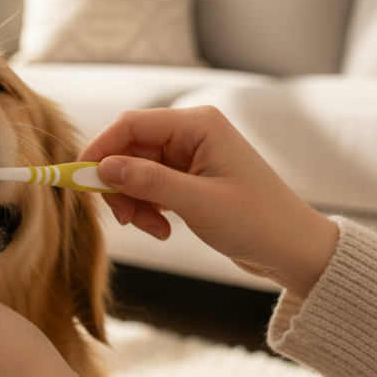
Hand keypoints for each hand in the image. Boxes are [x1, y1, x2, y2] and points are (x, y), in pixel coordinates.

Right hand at [78, 106, 338, 296]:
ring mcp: (190, 158)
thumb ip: (149, 182)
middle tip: (120, 217)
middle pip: (129, 149)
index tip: (80, 179)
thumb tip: (103, 168)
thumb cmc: (259, 222)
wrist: (295, 251)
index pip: (132, 125)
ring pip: (136, 172)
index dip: (101, 150)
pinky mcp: (190, 181)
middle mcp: (192, 135)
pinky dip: (147, 209)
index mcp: (198, 125)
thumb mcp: (199, 203)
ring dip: (133, 202)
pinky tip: (162, 229)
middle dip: (119, 184)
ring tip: (151, 229)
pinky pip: (150, 188)